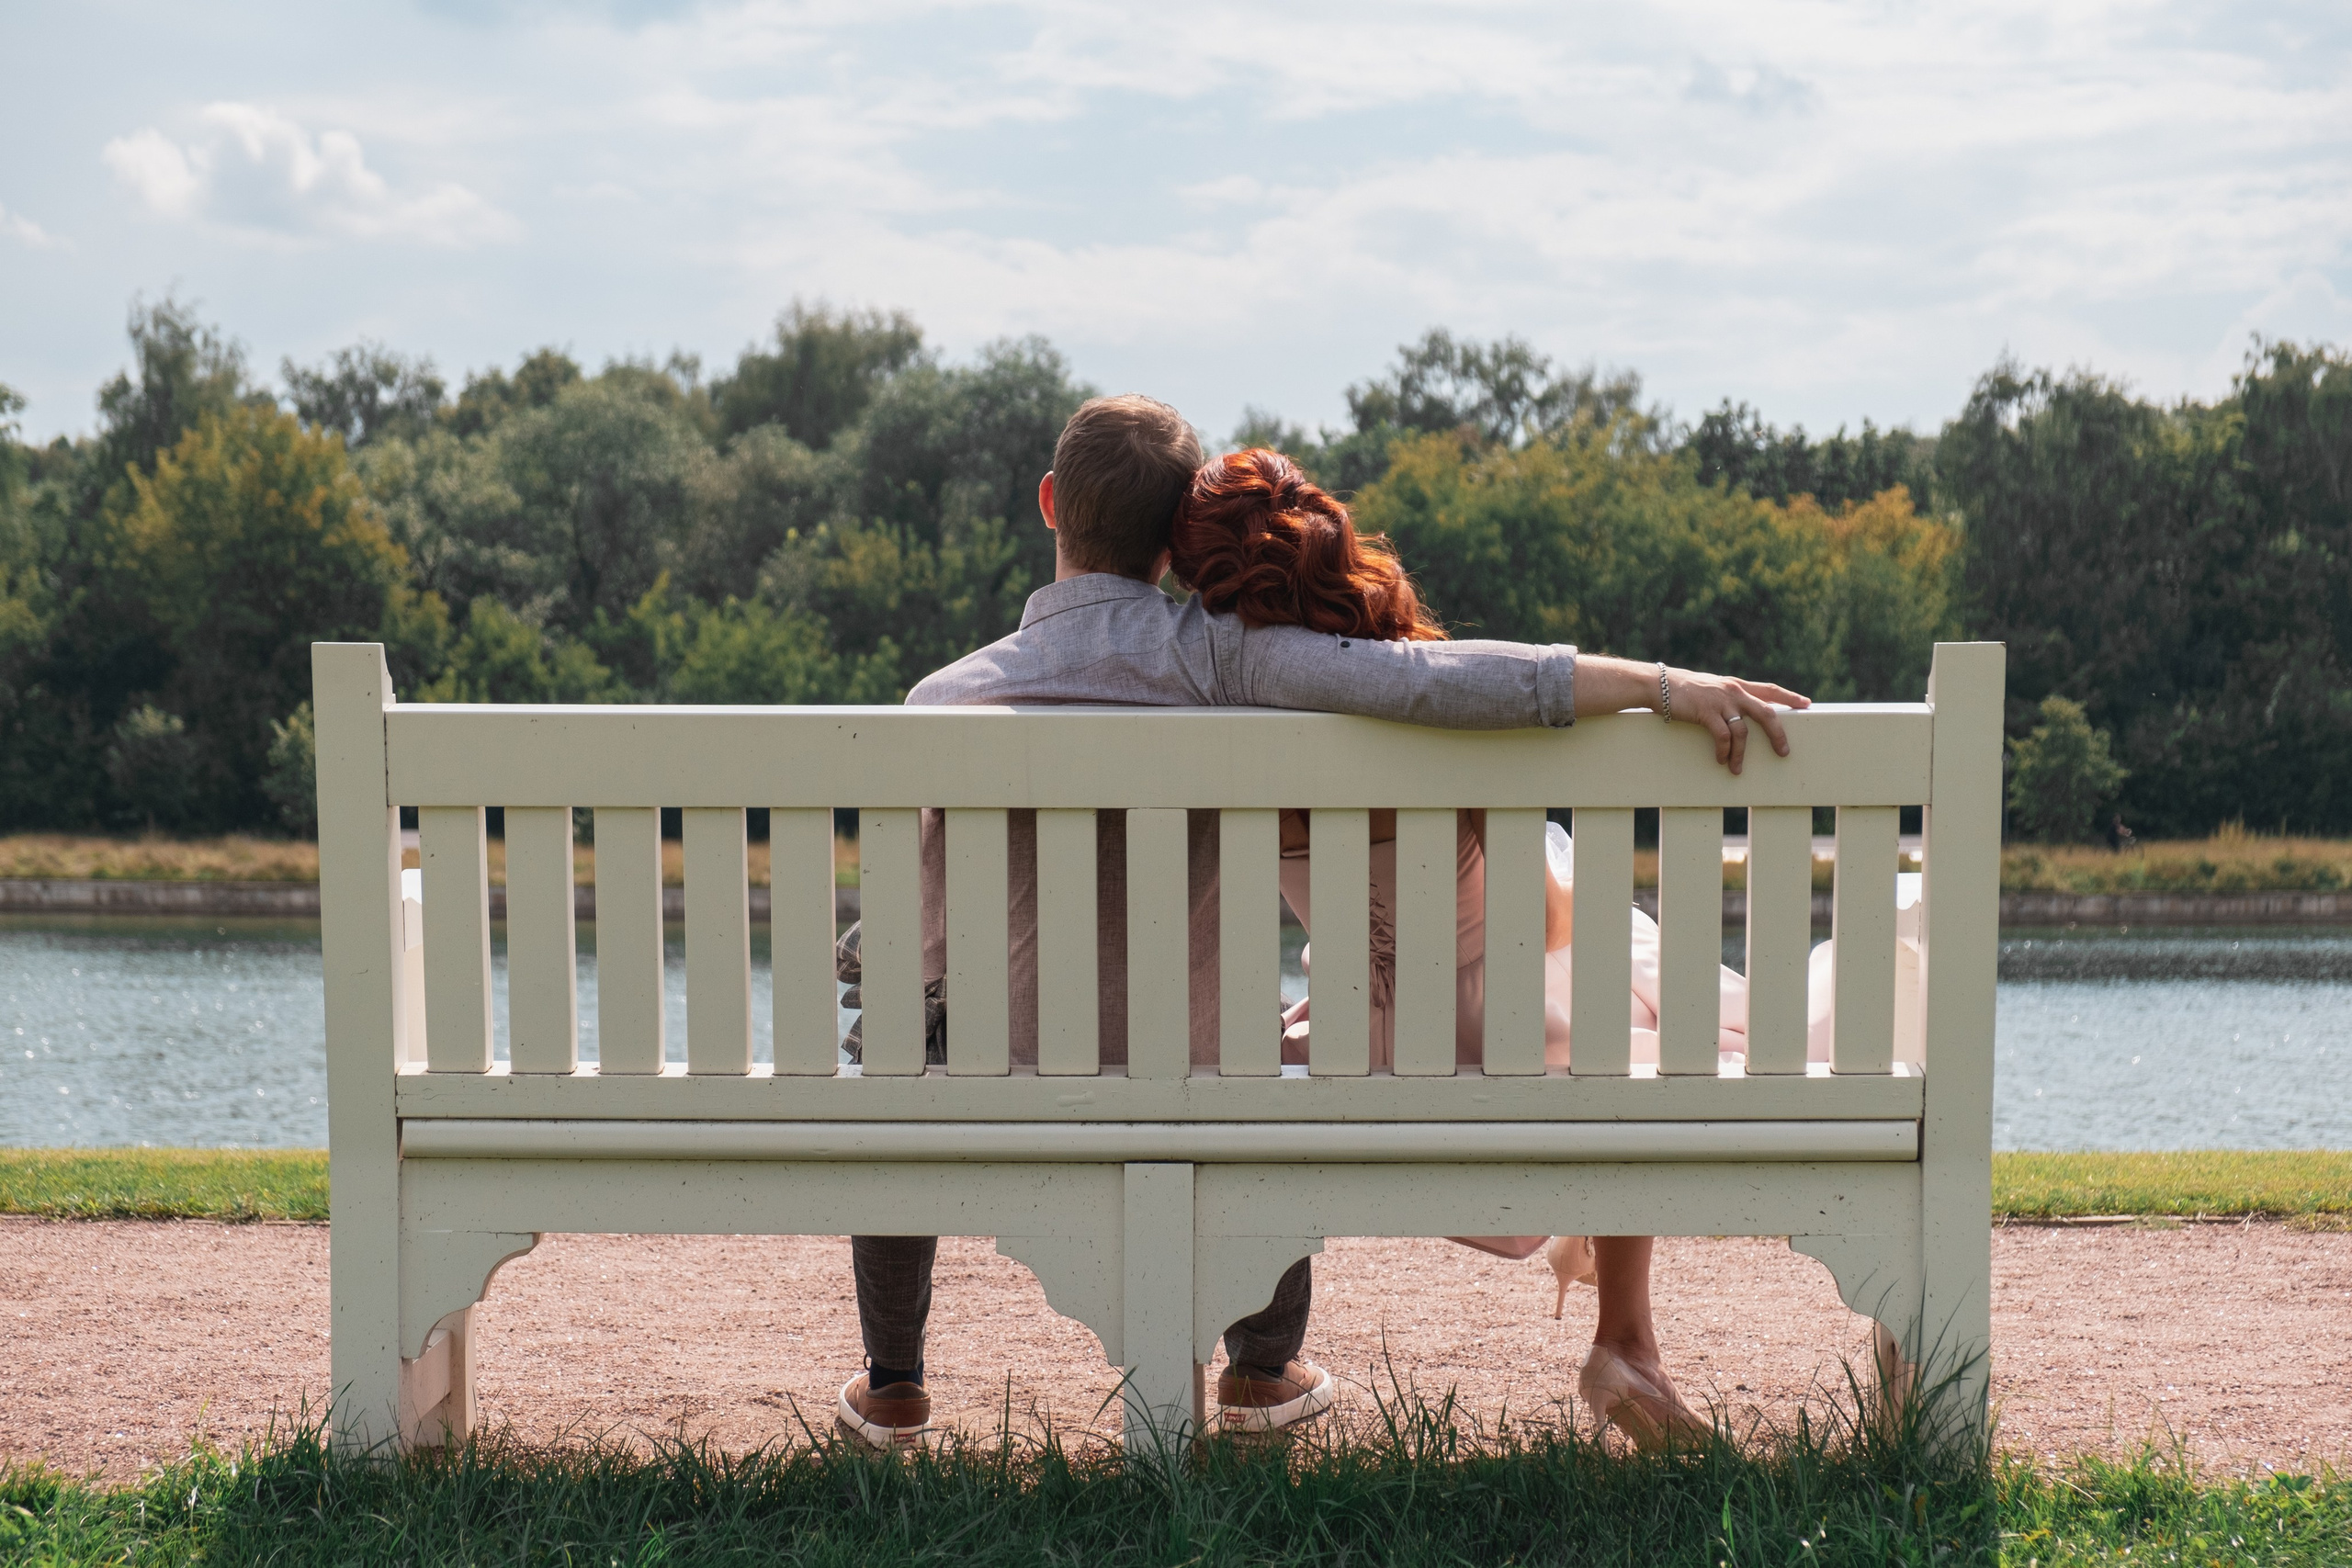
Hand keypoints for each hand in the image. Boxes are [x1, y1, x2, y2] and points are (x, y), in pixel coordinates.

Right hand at [1660, 667, 1808, 773]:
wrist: (1660, 684)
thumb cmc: (1684, 689)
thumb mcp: (1711, 688)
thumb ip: (1727, 696)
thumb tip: (1738, 713)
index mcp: (1736, 685)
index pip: (1770, 689)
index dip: (1789, 696)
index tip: (1806, 704)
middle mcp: (1733, 691)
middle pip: (1767, 713)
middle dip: (1777, 734)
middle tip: (1784, 752)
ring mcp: (1721, 702)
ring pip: (1743, 731)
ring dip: (1742, 754)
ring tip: (1738, 769)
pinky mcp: (1707, 713)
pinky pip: (1723, 736)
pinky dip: (1724, 751)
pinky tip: (1721, 760)